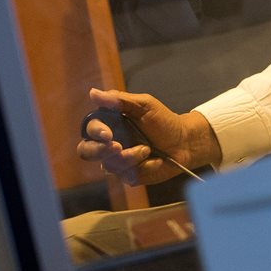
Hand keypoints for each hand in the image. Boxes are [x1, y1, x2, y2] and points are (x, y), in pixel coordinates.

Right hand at [76, 87, 220, 185]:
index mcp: (108, 124)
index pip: (89, 129)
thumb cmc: (164, 121)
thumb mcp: (144, 105)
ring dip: (128, 157)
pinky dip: (141, 168)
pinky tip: (153, 160)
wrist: (183, 143)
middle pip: (86, 151)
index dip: (95, 132)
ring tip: (146, 149)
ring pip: (108, 165)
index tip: (108, 134)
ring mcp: (117, 161)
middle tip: (118, 147)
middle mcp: (108, 143)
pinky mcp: (128, 175)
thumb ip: (120, 100)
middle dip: (100, 150)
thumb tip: (93, 93)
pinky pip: (125, 176)